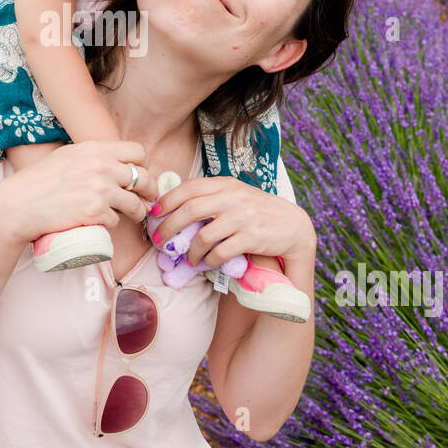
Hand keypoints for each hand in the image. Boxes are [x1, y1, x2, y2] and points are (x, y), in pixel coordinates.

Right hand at [0, 140, 159, 249]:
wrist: (18, 205)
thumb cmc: (38, 182)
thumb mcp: (67, 157)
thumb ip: (91, 157)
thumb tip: (116, 166)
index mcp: (94, 149)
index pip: (136, 152)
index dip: (141, 165)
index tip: (139, 177)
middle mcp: (101, 166)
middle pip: (143, 177)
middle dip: (149, 191)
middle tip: (146, 200)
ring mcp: (100, 189)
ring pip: (135, 203)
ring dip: (137, 211)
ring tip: (134, 216)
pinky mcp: (96, 211)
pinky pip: (117, 220)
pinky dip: (112, 223)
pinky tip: (102, 222)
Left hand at [149, 175, 315, 270]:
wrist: (293, 227)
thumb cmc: (257, 211)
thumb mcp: (236, 196)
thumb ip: (212, 196)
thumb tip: (175, 202)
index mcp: (227, 184)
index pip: (189, 187)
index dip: (167, 200)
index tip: (154, 213)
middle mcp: (234, 197)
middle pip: (190, 210)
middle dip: (169, 227)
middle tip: (159, 241)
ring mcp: (243, 217)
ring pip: (203, 235)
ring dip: (190, 251)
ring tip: (187, 258)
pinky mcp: (252, 238)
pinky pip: (220, 252)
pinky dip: (208, 260)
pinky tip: (205, 263)